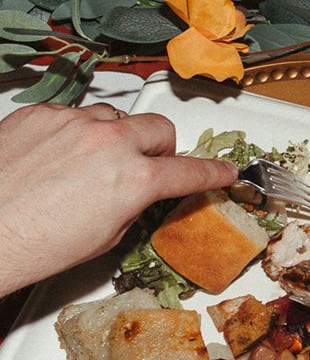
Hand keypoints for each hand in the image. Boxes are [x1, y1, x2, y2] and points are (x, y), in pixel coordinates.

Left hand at [0, 103, 236, 294]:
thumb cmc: (35, 244)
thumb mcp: (107, 236)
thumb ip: (134, 203)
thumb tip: (138, 191)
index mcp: (134, 179)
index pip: (190, 171)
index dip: (213, 173)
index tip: (223, 171)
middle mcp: (108, 142)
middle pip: (159, 128)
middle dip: (159, 148)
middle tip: (145, 166)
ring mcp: (72, 123)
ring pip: (113, 117)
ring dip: (113, 137)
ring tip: (88, 164)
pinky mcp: (40, 115)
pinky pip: (71, 115)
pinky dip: (72, 133)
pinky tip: (54, 159)